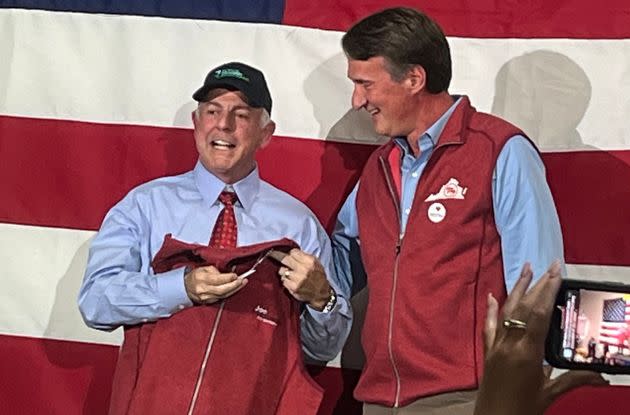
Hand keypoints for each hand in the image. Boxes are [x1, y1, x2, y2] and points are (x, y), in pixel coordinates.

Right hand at [184, 265, 246, 304]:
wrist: (186, 287)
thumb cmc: (196, 276)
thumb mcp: (204, 268)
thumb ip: (216, 271)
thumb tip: (227, 275)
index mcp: (201, 279)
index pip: (217, 279)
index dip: (228, 278)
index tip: (236, 275)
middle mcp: (203, 289)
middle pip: (222, 290)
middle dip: (234, 285)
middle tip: (243, 280)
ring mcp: (205, 297)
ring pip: (223, 295)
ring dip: (234, 289)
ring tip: (242, 284)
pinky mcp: (208, 302)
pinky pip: (221, 298)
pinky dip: (229, 293)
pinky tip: (234, 289)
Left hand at [277, 249, 330, 309]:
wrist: (321, 293)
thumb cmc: (318, 277)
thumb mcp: (316, 263)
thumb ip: (304, 256)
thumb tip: (291, 253)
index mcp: (310, 262)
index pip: (293, 252)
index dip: (292, 254)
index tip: (292, 256)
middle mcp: (304, 270)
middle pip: (285, 259)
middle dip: (284, 260)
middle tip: (285, 262)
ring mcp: (297, 279)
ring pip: (281, 270)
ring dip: (284, 271)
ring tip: (290, 274)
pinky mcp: (293, 288)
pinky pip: (283, 280)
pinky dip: (286, 280)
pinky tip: (291, 281)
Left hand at [474, 261, 606, 414]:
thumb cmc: (522, 410)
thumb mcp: (551, 393)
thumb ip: (575, 380)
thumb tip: (602, 376)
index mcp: (526, 352)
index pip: (538, 314)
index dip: (547, 291)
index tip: (555, 272)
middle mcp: (508, 344)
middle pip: (523, 307)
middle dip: (537, 284)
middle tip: (549, 265)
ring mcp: (496, 346)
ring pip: (506, 311)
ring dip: (516, 288)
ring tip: (525, 268)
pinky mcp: (487, 352)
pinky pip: (489, 326)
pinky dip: (491, 309)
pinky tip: (491, 295)